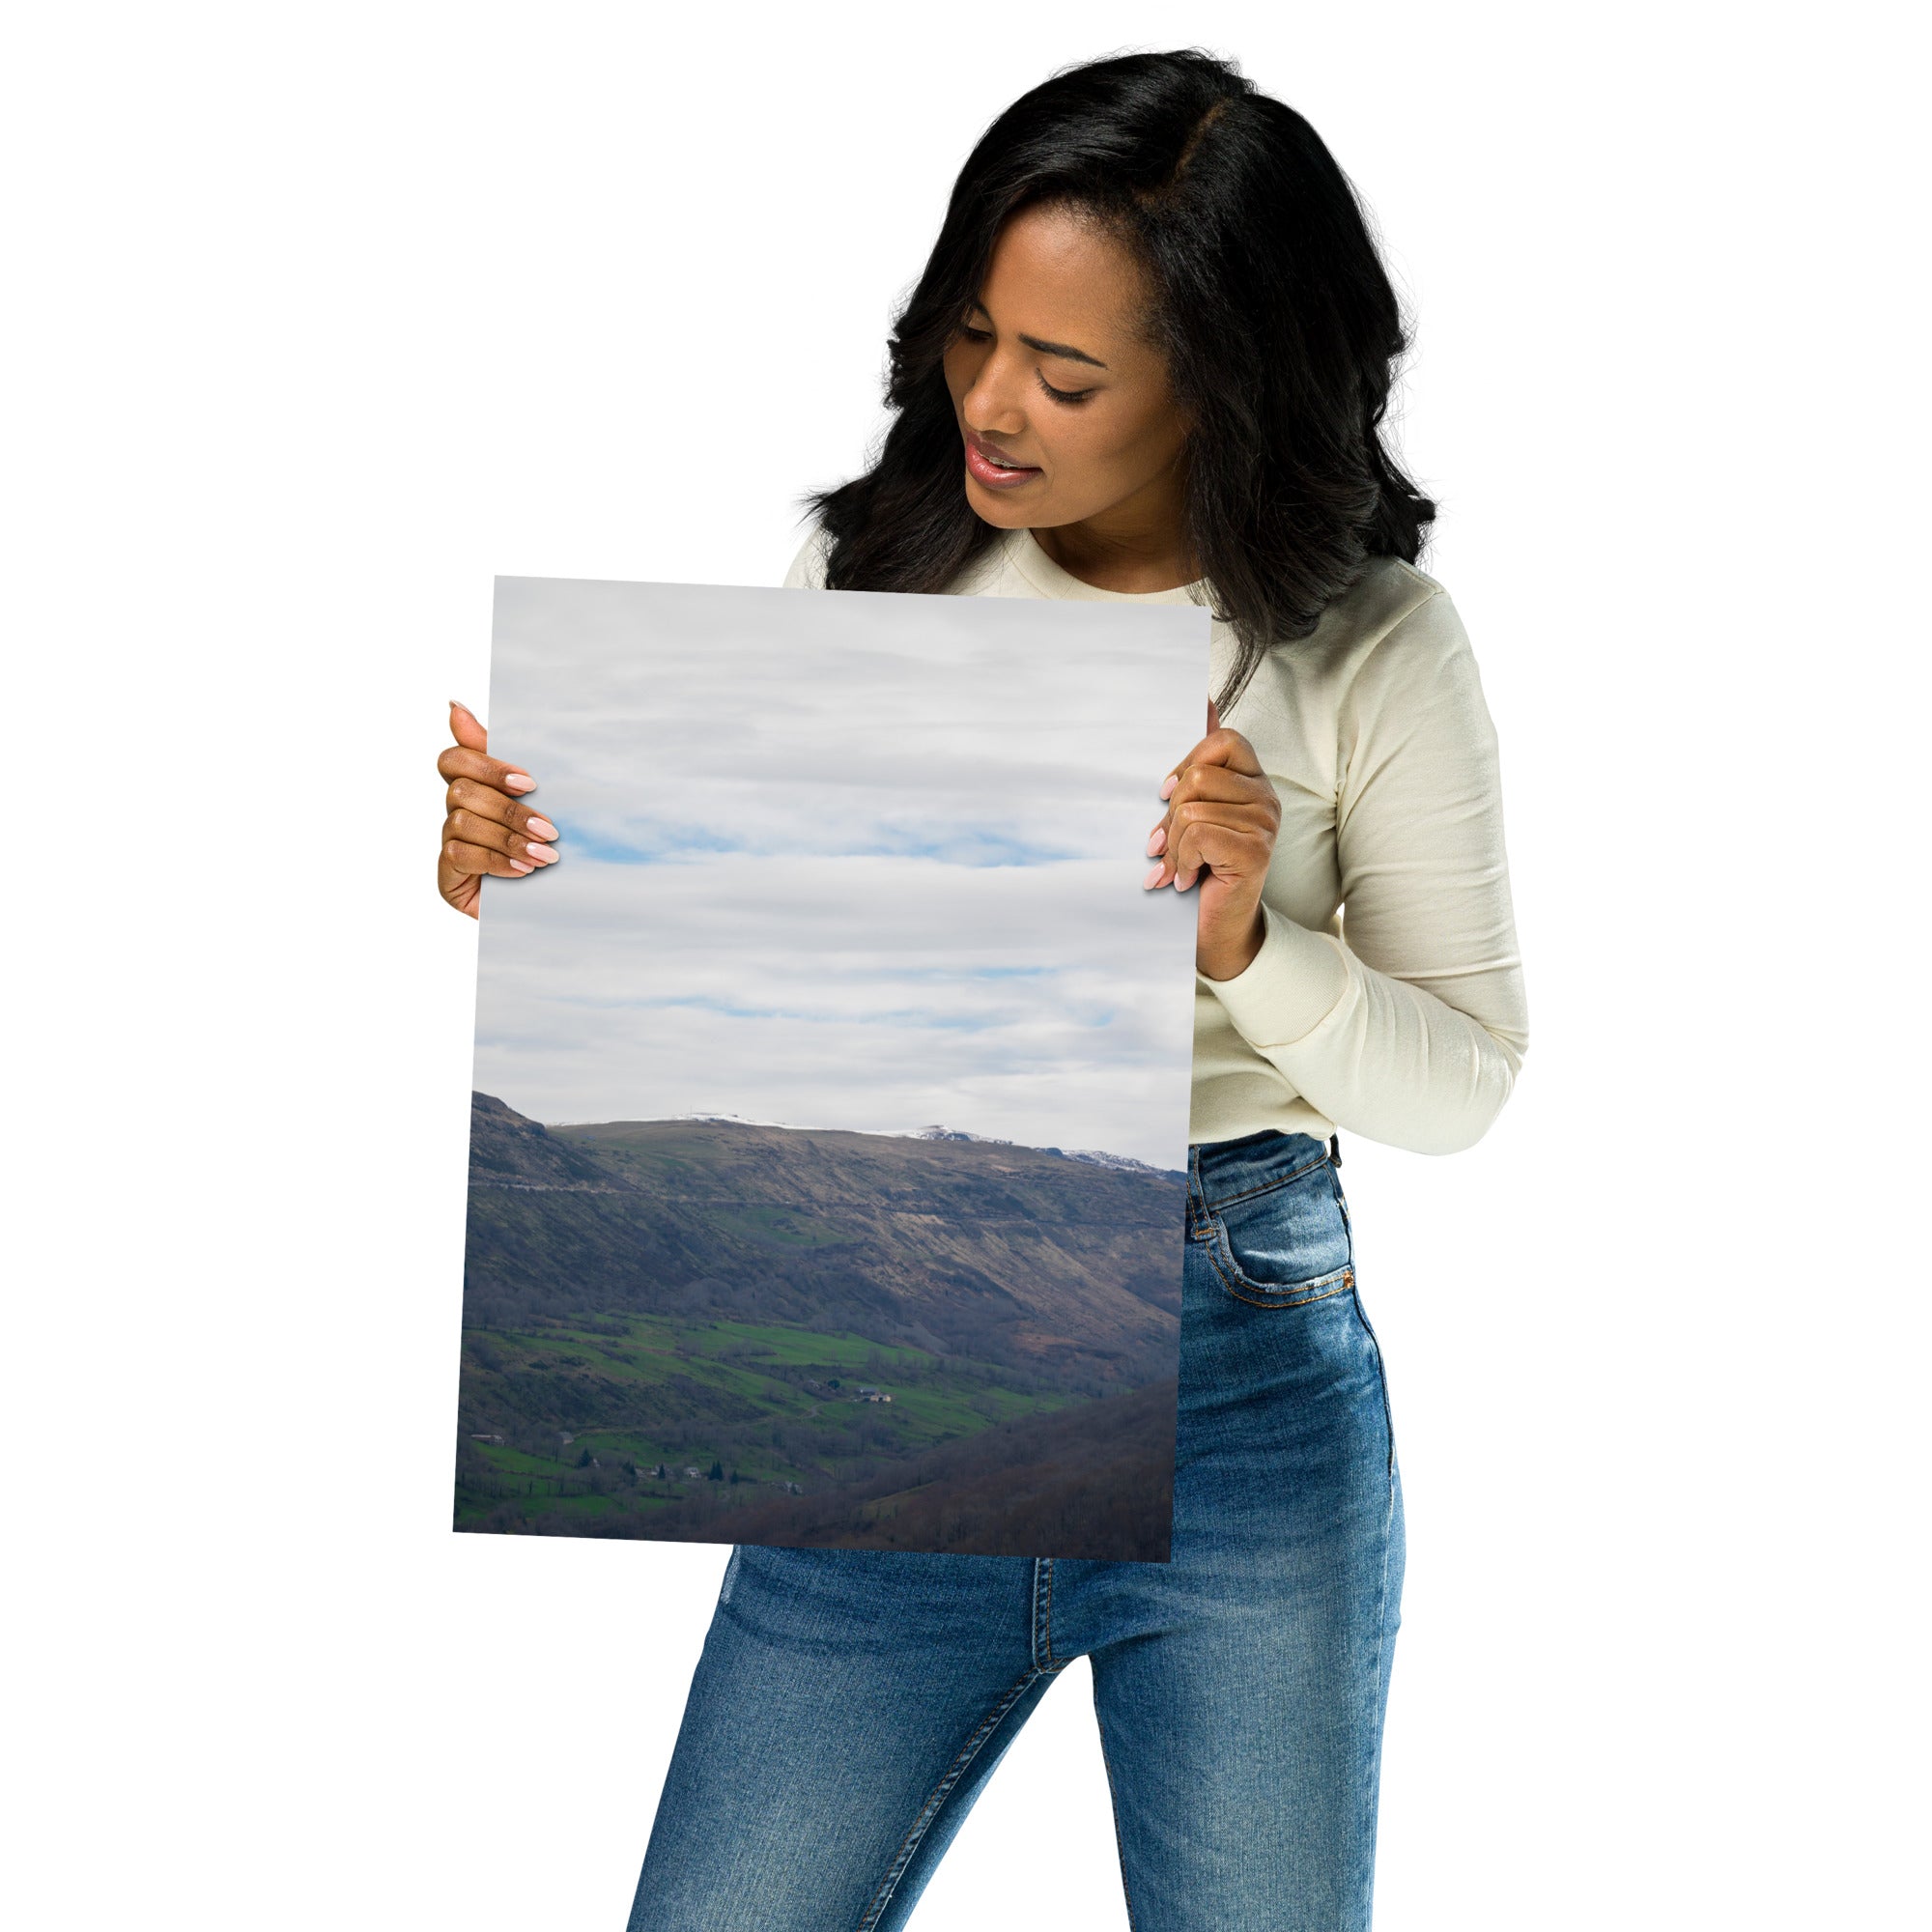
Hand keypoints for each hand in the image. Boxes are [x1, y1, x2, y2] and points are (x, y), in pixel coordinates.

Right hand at [436, 700, 558, 918]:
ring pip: (462, 822)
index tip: (529, 783)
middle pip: (462, 791)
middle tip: (550, 829)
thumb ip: (506, 758)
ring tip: (545, 856)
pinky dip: (496, 861)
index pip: (455, 759)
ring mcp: (449, 843)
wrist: (555, 904)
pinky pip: (460, 855)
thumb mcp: (539, 800)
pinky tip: (523, 871)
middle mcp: (456, 812)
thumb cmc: (547, 846)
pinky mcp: (447, 876)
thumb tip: (454, 706)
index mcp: (476, 787)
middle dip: (509, 810)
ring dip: (508, 838)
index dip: (487, 765)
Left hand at [1143, 698, 1280, 980]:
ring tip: (1178, 866)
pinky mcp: (1256, 850)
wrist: (1215, 928)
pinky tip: (1186, 879)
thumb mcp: (1188, 815)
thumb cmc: (1199, 869)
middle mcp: (1266, 798)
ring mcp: (1265, 823)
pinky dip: (1180, 860)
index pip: (1223, 739)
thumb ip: (1193, 771)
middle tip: (1167, 845)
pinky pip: (1198, 833)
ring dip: (1174, 844)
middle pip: (1199, 776)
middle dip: (1171, 815)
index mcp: (1253, 782)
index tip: (1167, 797)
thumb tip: (1204, 698)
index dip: (1186, 764)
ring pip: (1192, 808)